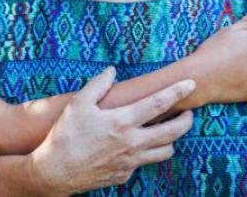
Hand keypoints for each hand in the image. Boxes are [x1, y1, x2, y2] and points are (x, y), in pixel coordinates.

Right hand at [28, 67, 194, 195]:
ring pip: (165, 151)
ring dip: (171, 139)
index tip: (190, 83)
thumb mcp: (78, 103)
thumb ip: (98, 84)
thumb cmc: (66, 135)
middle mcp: (132, 143)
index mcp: (122, 121)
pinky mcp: (125, 175)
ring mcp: (131, 161)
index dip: (177, 92)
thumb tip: (112, 70)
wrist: (55, 172)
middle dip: (187, 120)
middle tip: (189, 112)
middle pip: (173, 131)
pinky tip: (139, 145)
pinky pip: (144, 163)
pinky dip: (147, 152)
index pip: (159, 103)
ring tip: (168, 130)